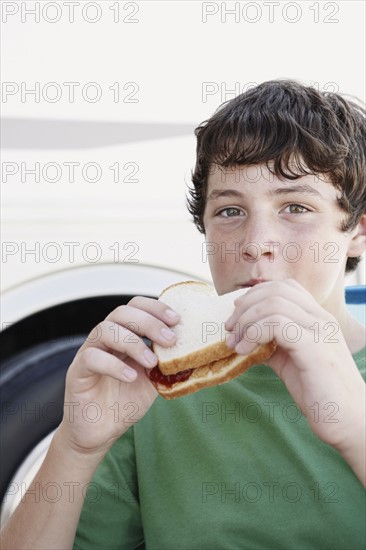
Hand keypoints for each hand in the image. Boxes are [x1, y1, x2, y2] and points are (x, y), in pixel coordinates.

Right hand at [58, 297, 179, 457]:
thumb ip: (165, 363)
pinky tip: (131, 377)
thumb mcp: (153, 379)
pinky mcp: (77, 371)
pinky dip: (114, 365)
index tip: (176, 320)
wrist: (100, 432)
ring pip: (105, 330)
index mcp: (123, 335)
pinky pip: (92, 358)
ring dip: (133, 342)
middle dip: (149, 322)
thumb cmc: (125, 401)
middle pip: (122, 313)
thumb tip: (191, 351)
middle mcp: (105, 339)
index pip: (135, 307)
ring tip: (152, 362)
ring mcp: (89, 352)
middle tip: (170, 340)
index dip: (155, 308)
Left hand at [225, 279, 364, 452]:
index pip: (286, 287)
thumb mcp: (291, 362)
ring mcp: (320, 331)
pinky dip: (253, 334)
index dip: (256, 295)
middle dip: (245, 306)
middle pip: (276, 290)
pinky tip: (244, 352)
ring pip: (274, 304)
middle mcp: (321, 319)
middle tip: (230, 328)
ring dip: (246, 322)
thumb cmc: (321, 394)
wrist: (350, 421)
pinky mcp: (314, 348)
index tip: (238, 315)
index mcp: (318, 319)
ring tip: (234, 344)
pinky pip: (276, 325)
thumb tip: (246, 338)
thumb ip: (273, 345)